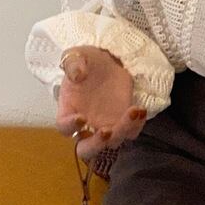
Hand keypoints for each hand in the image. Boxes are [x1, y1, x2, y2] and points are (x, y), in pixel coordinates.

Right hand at [54, 46, 147, 160]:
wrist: (108, 62)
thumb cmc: (87, 61)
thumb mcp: (77, 55)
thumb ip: (73, 64)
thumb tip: (77, 74)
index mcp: (68, 111)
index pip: (64, 128)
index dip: (70, 126)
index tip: (81, 117)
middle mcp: (86, 125)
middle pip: (87, 149)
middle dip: (96, 145)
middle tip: (106, 132)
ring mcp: (106, 126)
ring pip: (113, 142)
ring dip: (123, 130)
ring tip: (133, 111)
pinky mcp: (124, 122)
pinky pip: (131, 132)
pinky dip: (137, 125)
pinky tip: (140, 110)